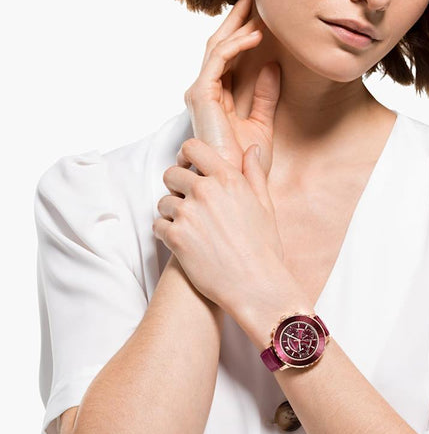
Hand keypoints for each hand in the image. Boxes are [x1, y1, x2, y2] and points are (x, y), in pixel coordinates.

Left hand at [153, 137, 304, 315]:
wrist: (255, 285)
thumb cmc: (264, 247)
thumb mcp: (265, 205)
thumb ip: (254, 173)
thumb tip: (252, 150)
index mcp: (228, 178)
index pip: (193, 147)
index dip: (185, 155)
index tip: (187, 166)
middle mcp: (205, 190)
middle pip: (171, 174)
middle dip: (176, 187)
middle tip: (189, 204)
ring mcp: (188, 213)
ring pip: (162, 202)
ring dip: (171, 213)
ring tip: (191, 229)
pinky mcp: (175, 237)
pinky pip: (158, 226)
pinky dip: (166, 233)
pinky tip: (184, 243)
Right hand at [183, 0, 279, 174]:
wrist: (235, 184)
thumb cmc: (245, 162)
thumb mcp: (262, 123)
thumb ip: (265, 95)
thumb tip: (272, 67)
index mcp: (217, 97)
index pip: (228, 56)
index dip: (242, 32)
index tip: (260, 13)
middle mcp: (205, 91)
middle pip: (220, 45)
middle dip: (236, 19)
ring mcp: (201, 92)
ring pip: (216, 47)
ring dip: (237, 24)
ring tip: (256, 5)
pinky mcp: (201, 94)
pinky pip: (218, 60)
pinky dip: (236, 45)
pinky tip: (255, 35)